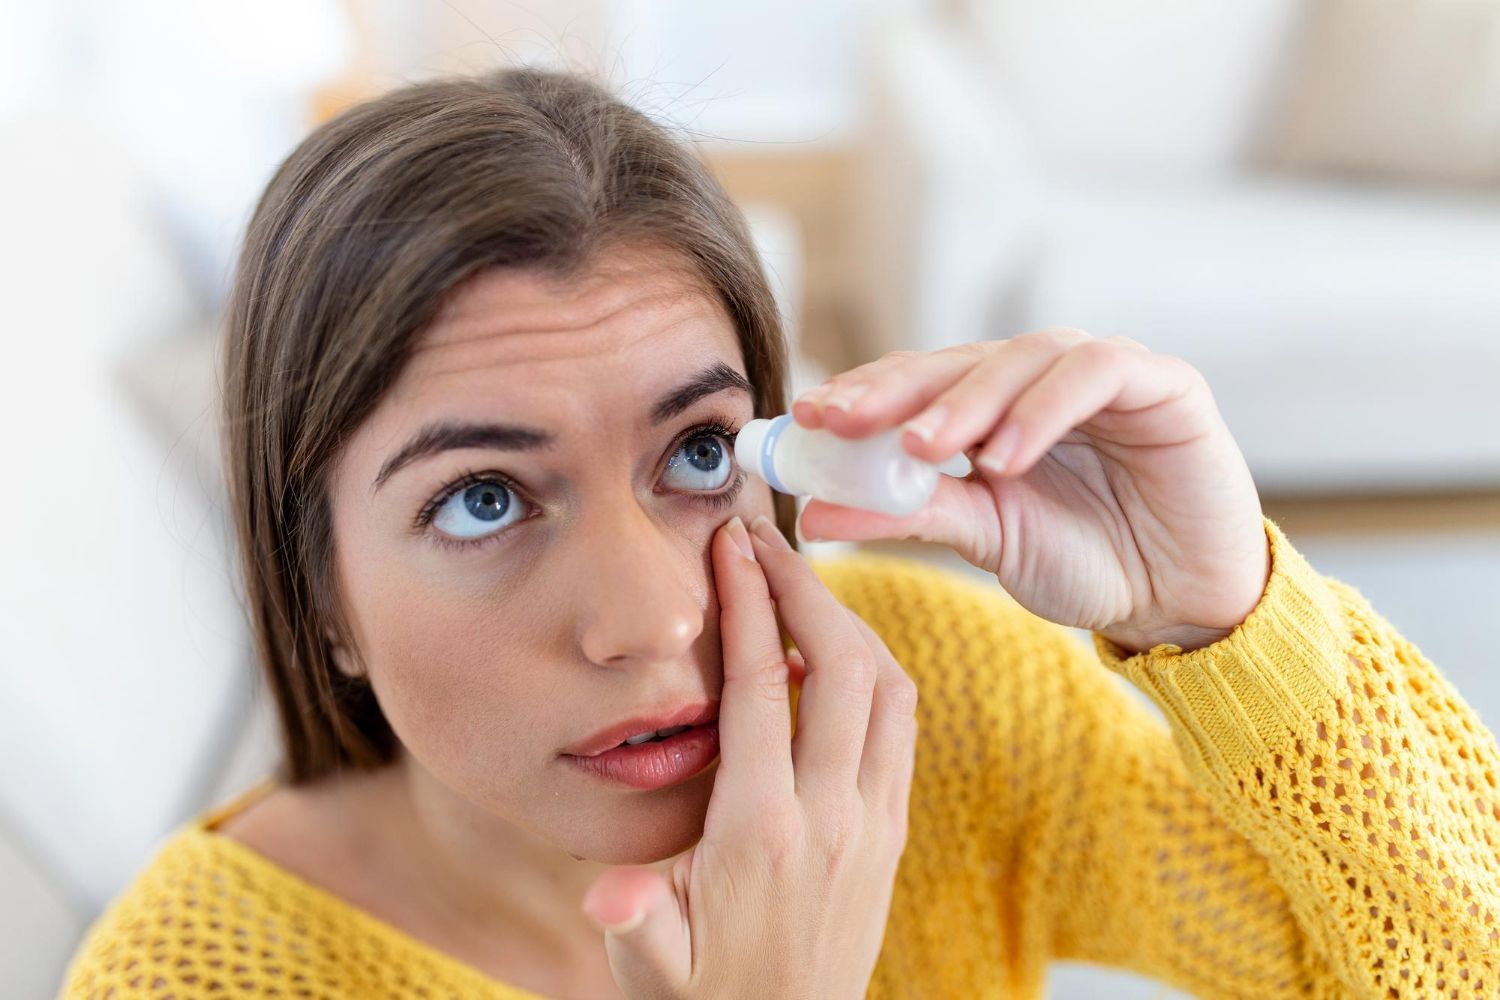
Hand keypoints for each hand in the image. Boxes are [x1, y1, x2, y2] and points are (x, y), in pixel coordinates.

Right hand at [580, 514, 917, 998]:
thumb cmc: (702, 998)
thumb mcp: (649, 969)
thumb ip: (634, 923)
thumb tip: (609, 895)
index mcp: (761, 832)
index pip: (762, 688)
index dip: (749, 604)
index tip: (732, 545)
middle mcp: (833, 817)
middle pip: (845, 665)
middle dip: (808, 587)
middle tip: (766, 542)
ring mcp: (874, 823)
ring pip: (891, 688)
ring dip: (851, 622)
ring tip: (800, 586)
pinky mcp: (892, 832)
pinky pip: (901, 725)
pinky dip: (875, 669)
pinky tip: (834, 654)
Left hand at [791, 329, 1269, 653]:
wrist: (1184, 602)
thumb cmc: (1088, 561)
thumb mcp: (984, 538)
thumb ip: (906, 515)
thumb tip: (813, 514)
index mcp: (992, 407)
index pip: (916, 382)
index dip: (860, 394)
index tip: (805, 419)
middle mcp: (1040, 379)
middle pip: (956, 360)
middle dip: (895, 390)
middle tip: (843, 421)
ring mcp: (1101, 373)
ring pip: (1020, 358)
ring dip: (966, 402)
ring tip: (922, 449)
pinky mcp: (1162, 383)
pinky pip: (1096, 374)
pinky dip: (1043, 410)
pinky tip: (1005, 456)